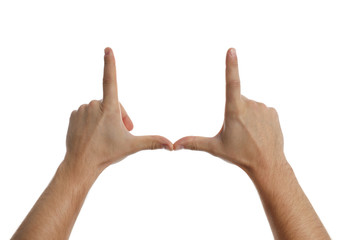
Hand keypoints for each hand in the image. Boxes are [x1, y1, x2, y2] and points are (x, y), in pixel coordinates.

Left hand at [65, 47, 172, 174]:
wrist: (81, 164)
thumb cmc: (107, 154)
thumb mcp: (132, 146)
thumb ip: (152, 142)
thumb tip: (172, 145)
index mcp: (109, 109)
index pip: (110, 81)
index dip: (110, 64)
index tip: (107, 49)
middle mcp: (93, 105)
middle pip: (111, 103)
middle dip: (118, 115)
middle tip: (119, 132)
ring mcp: (82, 110)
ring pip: (98, 108)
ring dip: (104, 118)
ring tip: (104, 135)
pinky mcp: (73, 115)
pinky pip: (87, 112)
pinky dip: (92, 120)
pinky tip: (92, 133)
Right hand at [174, 48, 286, 176]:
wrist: (267, 164)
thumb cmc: (239, 156)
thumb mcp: (215, 148)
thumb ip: (194, 143)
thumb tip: (174, 145)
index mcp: (235, 110)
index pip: (232, 83)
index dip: (231, 65)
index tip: (231, 50)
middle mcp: (251, 105)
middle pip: (237, 101)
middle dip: (235, 113)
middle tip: (239, 134)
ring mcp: (264, 107)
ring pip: (249, 106)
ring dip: (247, 116)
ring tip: (250, 135)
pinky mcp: (273, 112)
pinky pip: (261, 110)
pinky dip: (258, 119)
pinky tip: (260, 133)